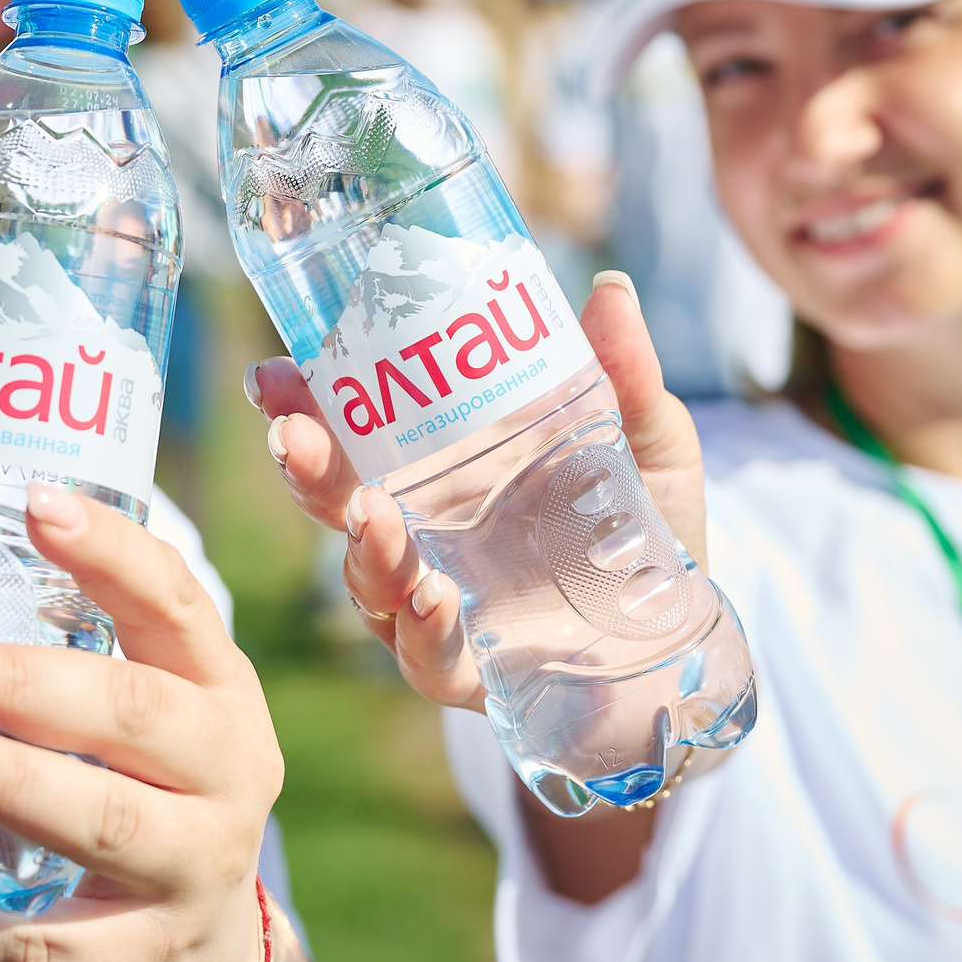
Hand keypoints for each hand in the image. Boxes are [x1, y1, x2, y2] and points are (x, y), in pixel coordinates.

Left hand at [0, 483, 282, 961]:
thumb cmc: (123, 796)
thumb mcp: (81, 722)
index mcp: (216, 687)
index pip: (175, 601)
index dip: (111, 552)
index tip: (35, 505)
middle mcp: (229, 769)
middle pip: (134, 712)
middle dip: (23, 683)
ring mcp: (199, 869)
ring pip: (108, 822)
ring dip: (10, 783)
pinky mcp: (151, 961)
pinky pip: (52, 947)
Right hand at [249, 270, 712, 711]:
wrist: (687, 646)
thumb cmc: (647, 536)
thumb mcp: (645, 443)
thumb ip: (626, 379)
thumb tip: (611, 289)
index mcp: (444, 476)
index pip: (355, 438)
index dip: (306, 408)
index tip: (275, 374)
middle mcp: (425, 541)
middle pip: (341, 506)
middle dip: (307, 471)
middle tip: (290, 436)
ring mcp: (441, 610)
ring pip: (370, 583)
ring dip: (362, 549)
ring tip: (371, 515)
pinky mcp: (475, 673)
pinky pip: (427, 658)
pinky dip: (422, 630)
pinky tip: (434, 596)